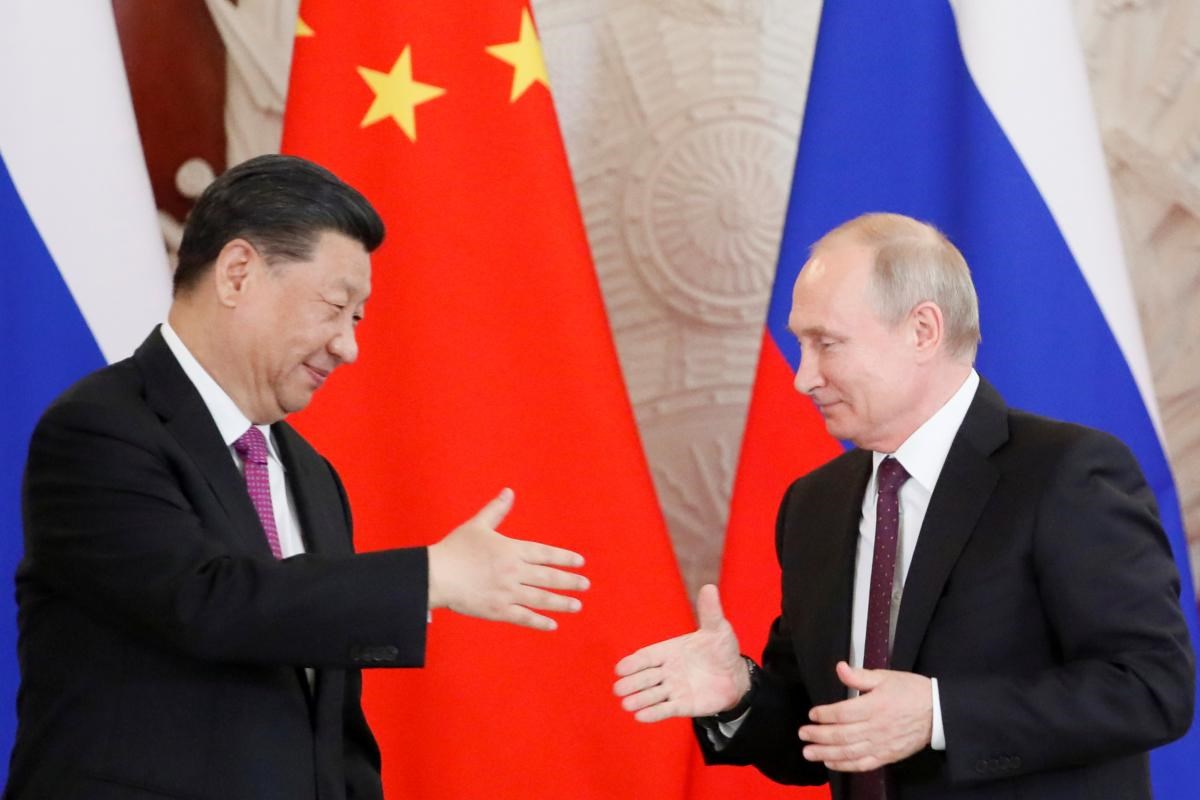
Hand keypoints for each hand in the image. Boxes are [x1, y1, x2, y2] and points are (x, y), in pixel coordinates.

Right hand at [427, 488, 587, 630]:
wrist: (435, 575)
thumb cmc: (454, 549)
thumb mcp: (477, 525)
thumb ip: (496, 510)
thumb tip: (509, 491)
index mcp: (511, 550)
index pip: (545, 554)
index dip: (564, 558)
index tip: (580, 562)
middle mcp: (513, 571)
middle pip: (548, 577)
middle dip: (569, 581)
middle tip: (585, 584)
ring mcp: (507, 592)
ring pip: (541, 598)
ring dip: (561, 602)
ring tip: (577, 605)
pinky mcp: (497, 610)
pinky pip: (523, 617)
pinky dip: (539, 621)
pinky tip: (553, 625)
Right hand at [613, 584, 747, 721]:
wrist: (735, 676)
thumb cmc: (721, 649)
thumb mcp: (717, 629)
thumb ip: (709, 612)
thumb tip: (709, 587)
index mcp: (669, 651)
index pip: (647, 657)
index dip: (634, 663)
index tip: (620, 669)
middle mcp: (668, 671)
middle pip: (645, 677)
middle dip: (632, 683)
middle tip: (618, 689)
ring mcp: (674, 689)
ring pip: (652, 695)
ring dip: (640, 700)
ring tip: (627, 705)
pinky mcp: (683, 705)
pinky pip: (666, 709)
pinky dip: (654, 713)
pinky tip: (640, 717)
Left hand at [799, 661, 931, 770]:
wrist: (938, 712)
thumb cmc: (912, 692)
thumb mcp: (886, 677)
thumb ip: (860, 675)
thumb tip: (840, 668)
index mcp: (875, 706)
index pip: (843, 713)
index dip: (824, 715)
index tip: (812, 714)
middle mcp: (877, 728)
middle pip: (842, 735)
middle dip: (818, 735)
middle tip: (803, 734)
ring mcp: (882, 744)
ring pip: (849, 752)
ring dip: (826, 753)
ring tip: (808, 752)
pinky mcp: (888, 756)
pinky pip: (863, 764)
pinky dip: (845, 765)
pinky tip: (831, 762)